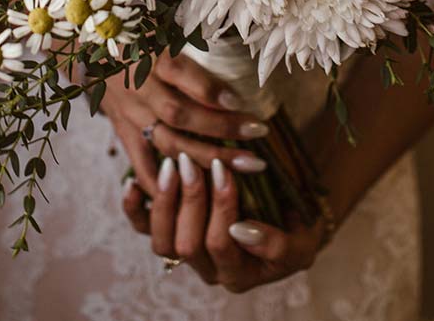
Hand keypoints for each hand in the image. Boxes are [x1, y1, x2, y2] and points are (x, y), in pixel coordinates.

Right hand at [99, 51, 269, 192]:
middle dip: (221, 127)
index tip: (240, 101)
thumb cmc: (138, 35)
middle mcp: (140, 89)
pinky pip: (143, 163)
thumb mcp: (163, 27)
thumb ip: (193, 42)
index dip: (210, 90)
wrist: (92, 51)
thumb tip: (232, 52)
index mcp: (149, 57)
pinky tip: (196, 193)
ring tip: (247, 163)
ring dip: (210, 157)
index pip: (181, 74)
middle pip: (180, 114)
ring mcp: (130, 115)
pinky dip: (167, 182)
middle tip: (258, 132)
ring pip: (170, 142)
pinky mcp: (123, 132)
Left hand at [122, 155, 324, 291]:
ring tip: (174, 165)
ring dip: (165, 201)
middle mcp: (208, 269)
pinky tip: (133, 184)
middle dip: (192, 198)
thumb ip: (279, 246)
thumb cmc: (296, 228)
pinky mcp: (169, 232)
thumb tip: (242, 232)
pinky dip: (135, 209)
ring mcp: (186, 251)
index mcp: (239, 273)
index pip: (221, 244)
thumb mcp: (301, 242)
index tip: (225, 169)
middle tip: (196, 160)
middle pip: (188, 243)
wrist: (288, 218)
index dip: (221, 207)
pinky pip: (144, 229)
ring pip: (162, 241)